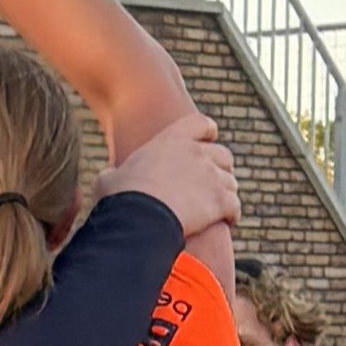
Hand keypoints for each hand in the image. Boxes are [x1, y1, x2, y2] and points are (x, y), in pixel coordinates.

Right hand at [97, 114, 236, 239]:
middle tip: (212, 183)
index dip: (208, 132)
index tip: (209, 139)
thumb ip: (116, 172)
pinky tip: (227, 221)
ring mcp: (212, 176)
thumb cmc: (120, 197)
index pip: (200, 124)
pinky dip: (232, 214)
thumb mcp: (110, 178)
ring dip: (225, 193)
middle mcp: (197, 153)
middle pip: (223, 155)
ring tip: (216, 208)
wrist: (140, 218)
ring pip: (231, 182)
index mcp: (171, 140)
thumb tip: (110, 178)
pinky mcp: (221, 201)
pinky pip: (235, 205)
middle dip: (221, 168)